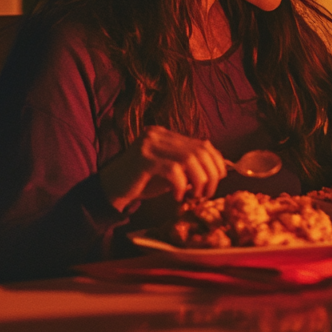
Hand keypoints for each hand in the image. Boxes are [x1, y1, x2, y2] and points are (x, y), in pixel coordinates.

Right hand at [99, 125, 226, 210]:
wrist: (110, 190)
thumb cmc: (143, 182)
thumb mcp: (171, 172)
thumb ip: (190, 166)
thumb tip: (220, 169)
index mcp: (167, 134)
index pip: (203, 143)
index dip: (217, 161)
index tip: (219, 179)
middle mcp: (159, 134)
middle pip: (199, 150)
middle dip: (210, 174)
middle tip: (207, 193)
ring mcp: (150, 144)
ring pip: (189, 159)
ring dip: (198, 181)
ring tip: (195, 196)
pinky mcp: (143, 158)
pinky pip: (173, 170)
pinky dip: (181, 185)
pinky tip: (178, 196)